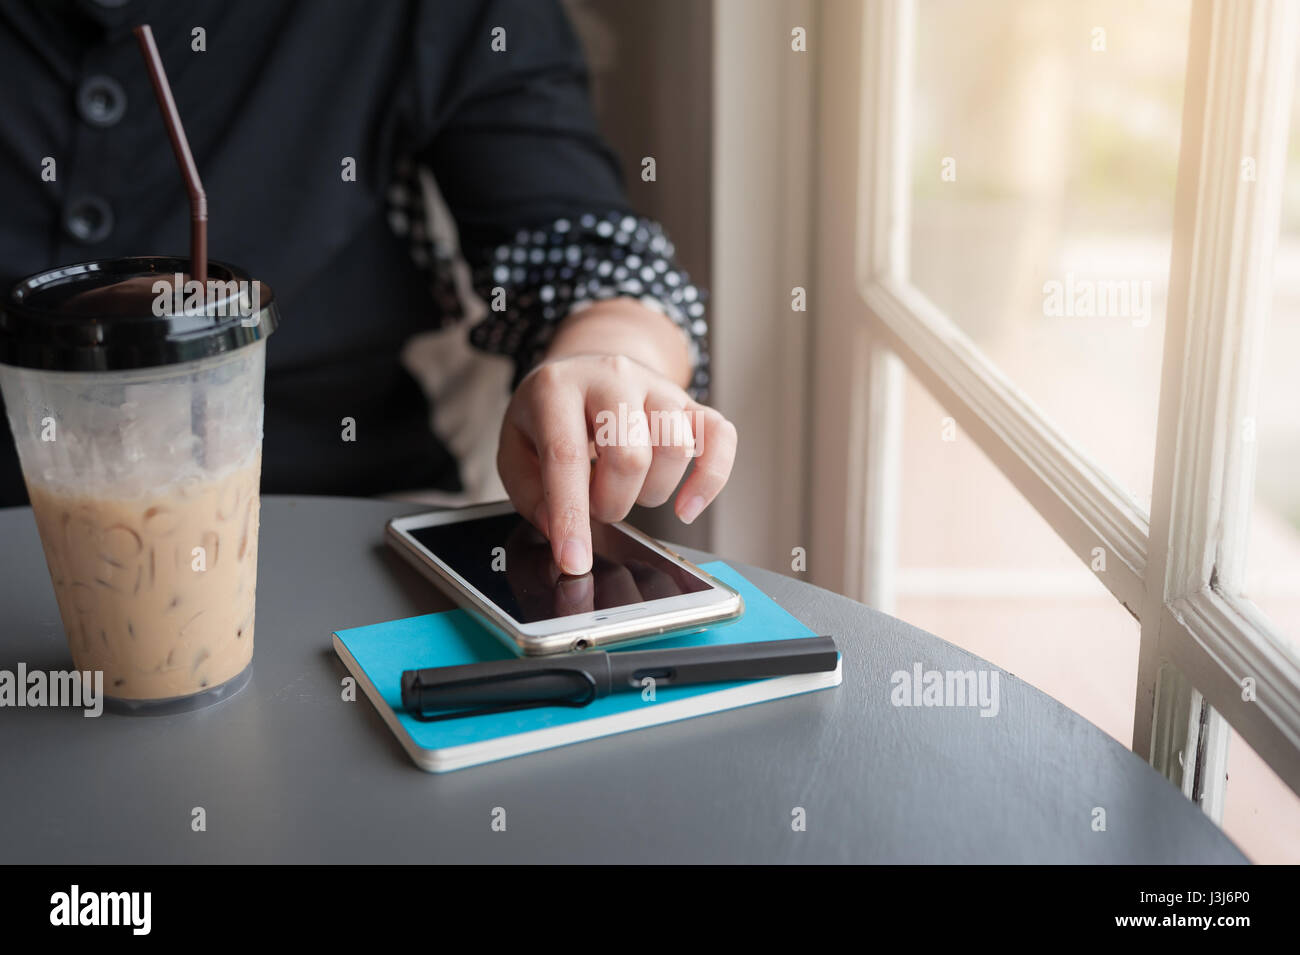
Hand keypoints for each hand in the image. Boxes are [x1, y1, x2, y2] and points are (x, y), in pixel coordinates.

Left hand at [496, 352, 737, 575]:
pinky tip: (687, 506)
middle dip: (612, 503)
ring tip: (626, 490)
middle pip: (629, 456)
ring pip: (675, 448)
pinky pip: (720, 436)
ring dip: (651, 492)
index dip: (572, 515)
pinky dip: (710, 479)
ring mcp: (656, 386)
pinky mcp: (689, 401)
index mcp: (557, 388)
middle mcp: (612, 378)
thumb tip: (562, 529)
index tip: (574, 560)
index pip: (567, 457)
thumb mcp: (515, 447)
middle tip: (595, 504)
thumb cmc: (549, 415)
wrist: (585, 368)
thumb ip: (530, 493)